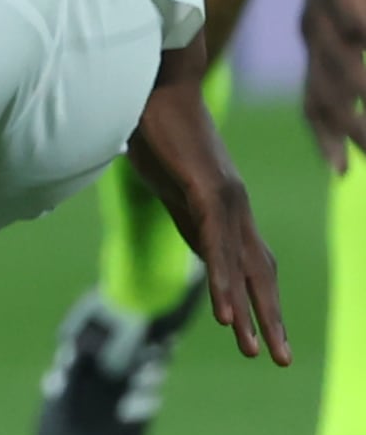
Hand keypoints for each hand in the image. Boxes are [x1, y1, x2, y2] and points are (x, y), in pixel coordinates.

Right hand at [126, 53, 294, 367]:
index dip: (259, 297)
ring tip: (257, 350)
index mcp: (223, 200)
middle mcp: (234, 202)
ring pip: (243, 265)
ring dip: (251, 310)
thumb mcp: (165, 171)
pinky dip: (226, 283)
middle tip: (281, 360)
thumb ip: (176, 199)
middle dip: (271, 317)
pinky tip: (227, 314)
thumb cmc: (153, 116)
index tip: (263, 335)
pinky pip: (218, 247)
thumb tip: (175, 216)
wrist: (156, 74)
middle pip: (260, 270)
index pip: (250, 258)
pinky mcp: (207, 189)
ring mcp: (225, 197)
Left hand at [304, 0, 365, 177]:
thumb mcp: (364, 18)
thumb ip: (362, 49)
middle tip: (365, 159)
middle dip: (351, 132)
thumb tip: (360, 91)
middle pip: (326, 92)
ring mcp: (324, 1)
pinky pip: (354, 20)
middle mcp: (314, 26)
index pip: (316, 99)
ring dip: (358, 97)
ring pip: (339, 63)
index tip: (341, 171)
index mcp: (321, 40)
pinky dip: (364, 41)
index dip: (327, 136)